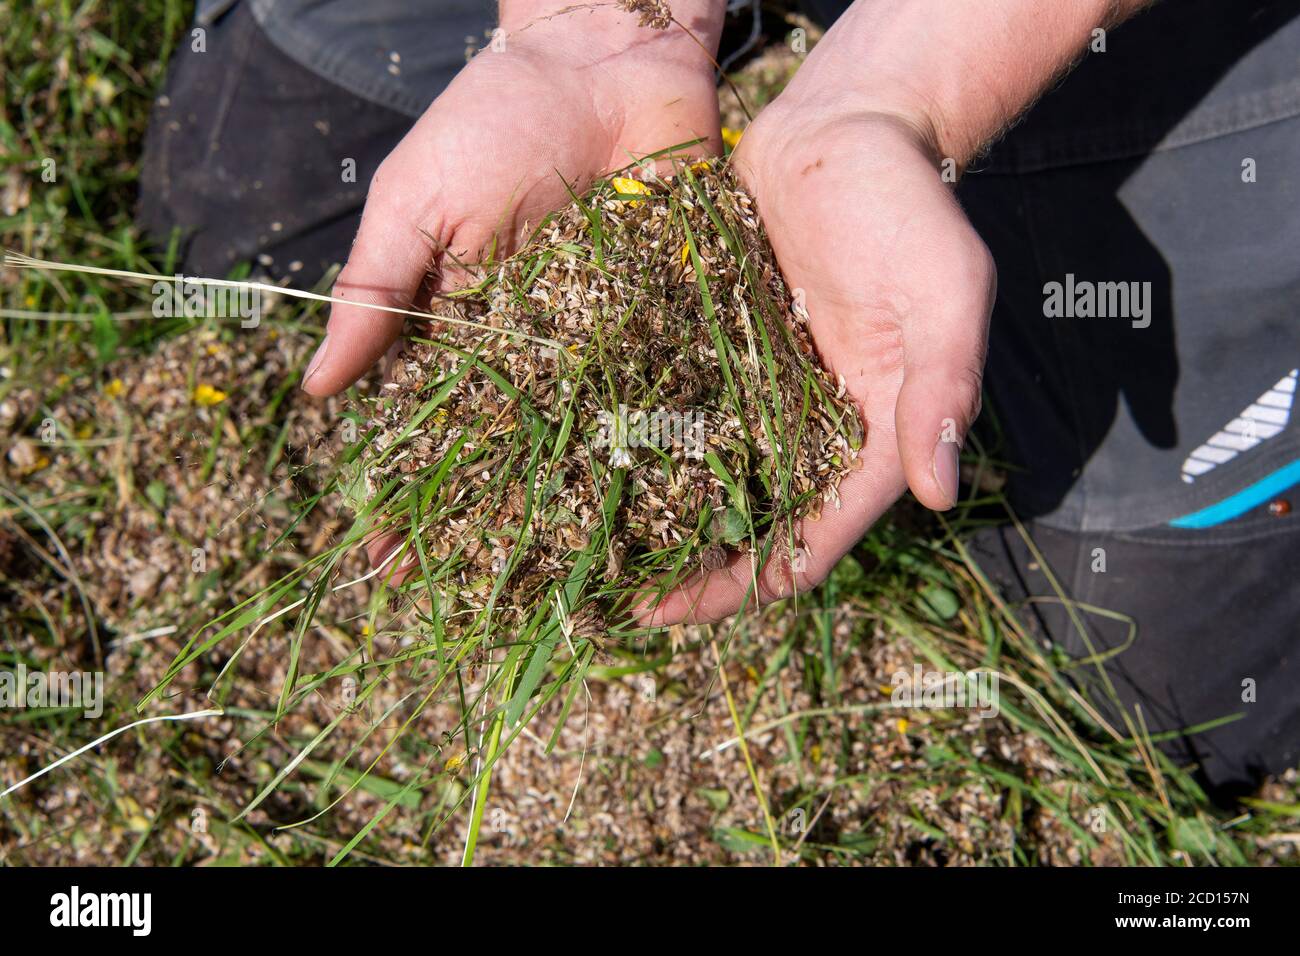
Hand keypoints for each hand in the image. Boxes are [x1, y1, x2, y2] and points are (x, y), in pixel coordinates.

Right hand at [298, 3, 723, 571]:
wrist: (604, 57)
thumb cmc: (494, 120)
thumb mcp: (417, 202)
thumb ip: (376, 291)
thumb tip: (318, 394)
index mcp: (475, 336)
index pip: (436, 432)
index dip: (412, 496)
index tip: (385, 563)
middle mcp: (545, 357)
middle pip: (519, 459)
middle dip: (498, 530)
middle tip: (481, 607)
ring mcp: (617, 345)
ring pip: (600, 445)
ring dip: (588, 516)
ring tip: (580, 594)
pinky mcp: (683, 321)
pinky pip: (679, 396)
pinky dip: (677, 453)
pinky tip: (674, 518)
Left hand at [641, 102, 994, 623]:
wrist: (845, 130)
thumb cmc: (906, 208)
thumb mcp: (943, 293)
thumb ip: (941, 387)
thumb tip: (939, 494)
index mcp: (870, 435)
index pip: (813, 540)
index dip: (750, 584)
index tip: (680, 610)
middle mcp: (812, 428)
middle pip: (751, 525)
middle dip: (694, 570)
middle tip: (619, 597)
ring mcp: (761, 393)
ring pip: (708, 481)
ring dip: (660, 518)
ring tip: (592, 545)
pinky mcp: (720, 351)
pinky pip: (679, 412)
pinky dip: (645, 444)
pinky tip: (588, 459)